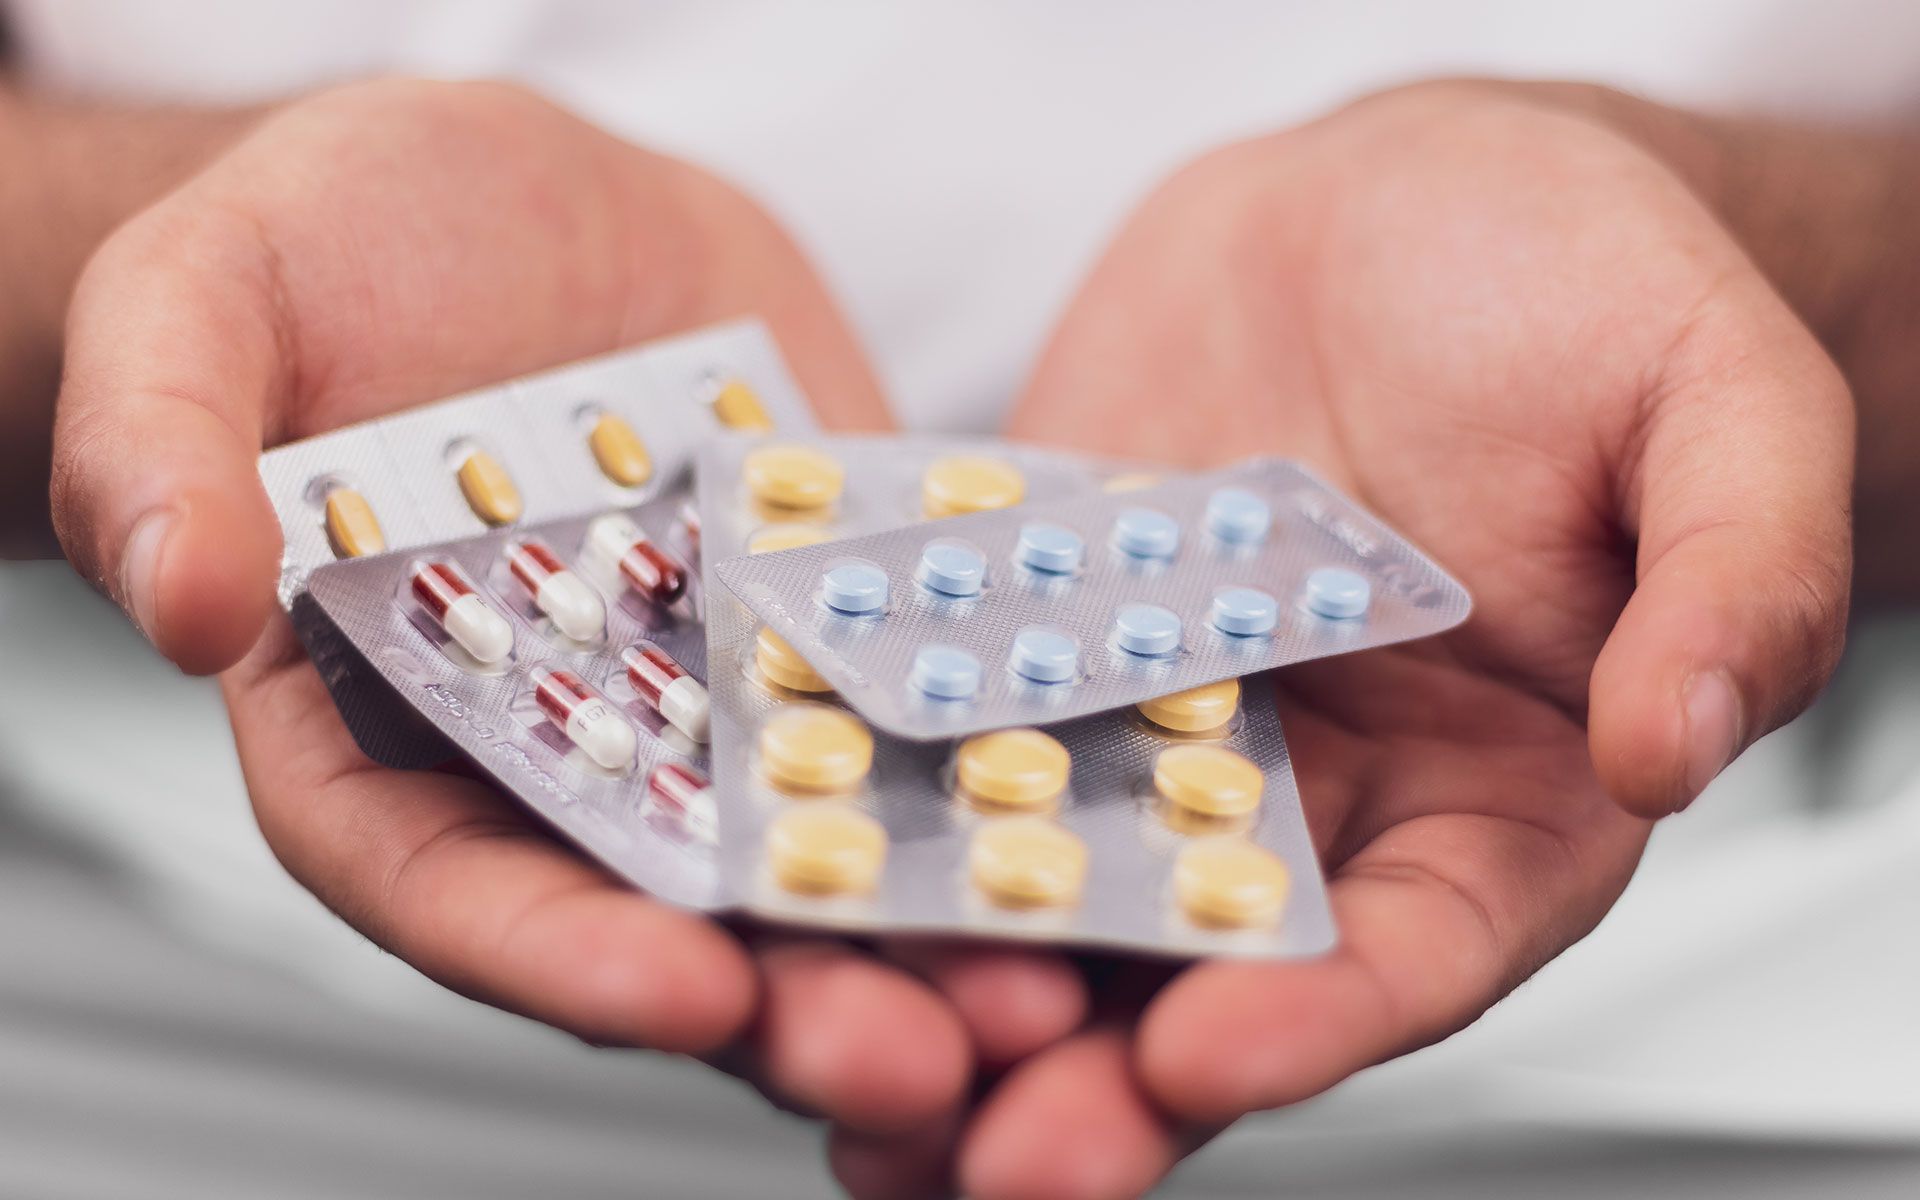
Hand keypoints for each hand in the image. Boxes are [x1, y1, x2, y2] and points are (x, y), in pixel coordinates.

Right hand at [49, 79, 1085, 1139]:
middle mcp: (570, 752)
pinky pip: (920, 704)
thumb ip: (162, 447)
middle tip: (926, 1050)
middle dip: (795, 998)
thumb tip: (178, 592)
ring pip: (823, 850)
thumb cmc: (326, 245)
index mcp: (392, 735)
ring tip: (1050, 976)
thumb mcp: (204, 305)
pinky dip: (1003, 756)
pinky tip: (1102, 785)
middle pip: (671, 916)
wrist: (512, 189)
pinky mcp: (833, 625)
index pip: (455, 888)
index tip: (679, 988)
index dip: (558, 953)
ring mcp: (719, 697)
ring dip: (931, 928)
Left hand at [845, 82, 1853, 1197]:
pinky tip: (777, 853)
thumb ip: (1736, 577)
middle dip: (1091, 1073)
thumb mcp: (1718, 403)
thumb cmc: (1587, 291)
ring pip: (1048, 889)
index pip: (1417, 949)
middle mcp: (1314, 798)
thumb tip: (1679, 741)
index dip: (1321, 1019)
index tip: (1210, 1054)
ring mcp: (1157, 729)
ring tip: (841, 1056)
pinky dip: (867, 795)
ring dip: (947, 986)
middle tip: (983, 1151)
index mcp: (1495, 796)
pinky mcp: (1036, 642)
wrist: (1404, 204)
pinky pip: (944, 726)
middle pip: (1202, 975)